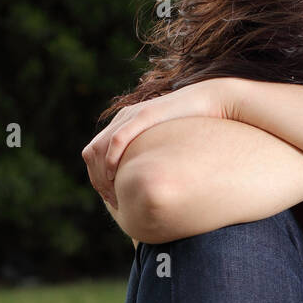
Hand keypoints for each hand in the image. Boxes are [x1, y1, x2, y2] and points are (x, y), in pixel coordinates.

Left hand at [82, 77, 235, 208]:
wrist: (211, 102)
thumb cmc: (193, 129)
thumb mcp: (166, 147)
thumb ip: (153, 159)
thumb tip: (151, 183)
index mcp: (124, 125)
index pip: (95, 153)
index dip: (96, 178)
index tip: (110, 198)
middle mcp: (122, 119)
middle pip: (92, 153)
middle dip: (96, 180)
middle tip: (111, 201)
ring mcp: (131, 116)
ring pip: (100, 148)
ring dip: (101, 174)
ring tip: (113, 194)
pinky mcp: (144, 115)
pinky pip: (118, 139)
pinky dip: (112, 159)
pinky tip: (115, 176)